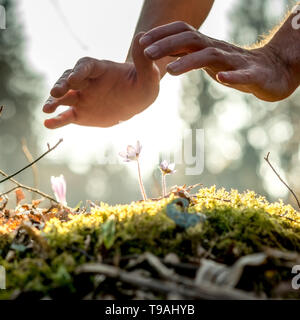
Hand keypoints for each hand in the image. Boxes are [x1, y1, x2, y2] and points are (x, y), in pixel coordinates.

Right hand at [43, 33, 159, 128]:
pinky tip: (47, 124)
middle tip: (55, 93)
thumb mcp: (148, 75)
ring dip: (53, 102)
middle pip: (69, 80)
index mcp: (100, 69)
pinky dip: (57, 120)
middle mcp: (86, 82)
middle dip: (62, 85)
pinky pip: (66, 117)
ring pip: (63, 98)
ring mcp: (82, 97)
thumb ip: (143, 60)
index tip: (74, 79)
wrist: (136, 100)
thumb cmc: (143, 84)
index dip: (80, 72)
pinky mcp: (80, 113)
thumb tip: (141, 37)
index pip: (86, 66)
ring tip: (46, 109)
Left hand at [140, 21, 298, 101]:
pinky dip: (231, 76)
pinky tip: (220, 79)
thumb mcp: (206, 59)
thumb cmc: (233, 66)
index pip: (181, 33)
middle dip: (167, 44)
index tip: (141, 43)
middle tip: (146, 54)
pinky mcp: (251, 74)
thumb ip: (187, 54)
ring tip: (171, 72)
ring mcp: (234, 60)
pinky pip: (241, 74)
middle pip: (191, 40)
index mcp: (206, 46)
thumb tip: (164, 51)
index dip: (161, 35)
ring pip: (210, 55)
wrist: (270, 72)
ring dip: (188, 61)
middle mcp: (217, 49)